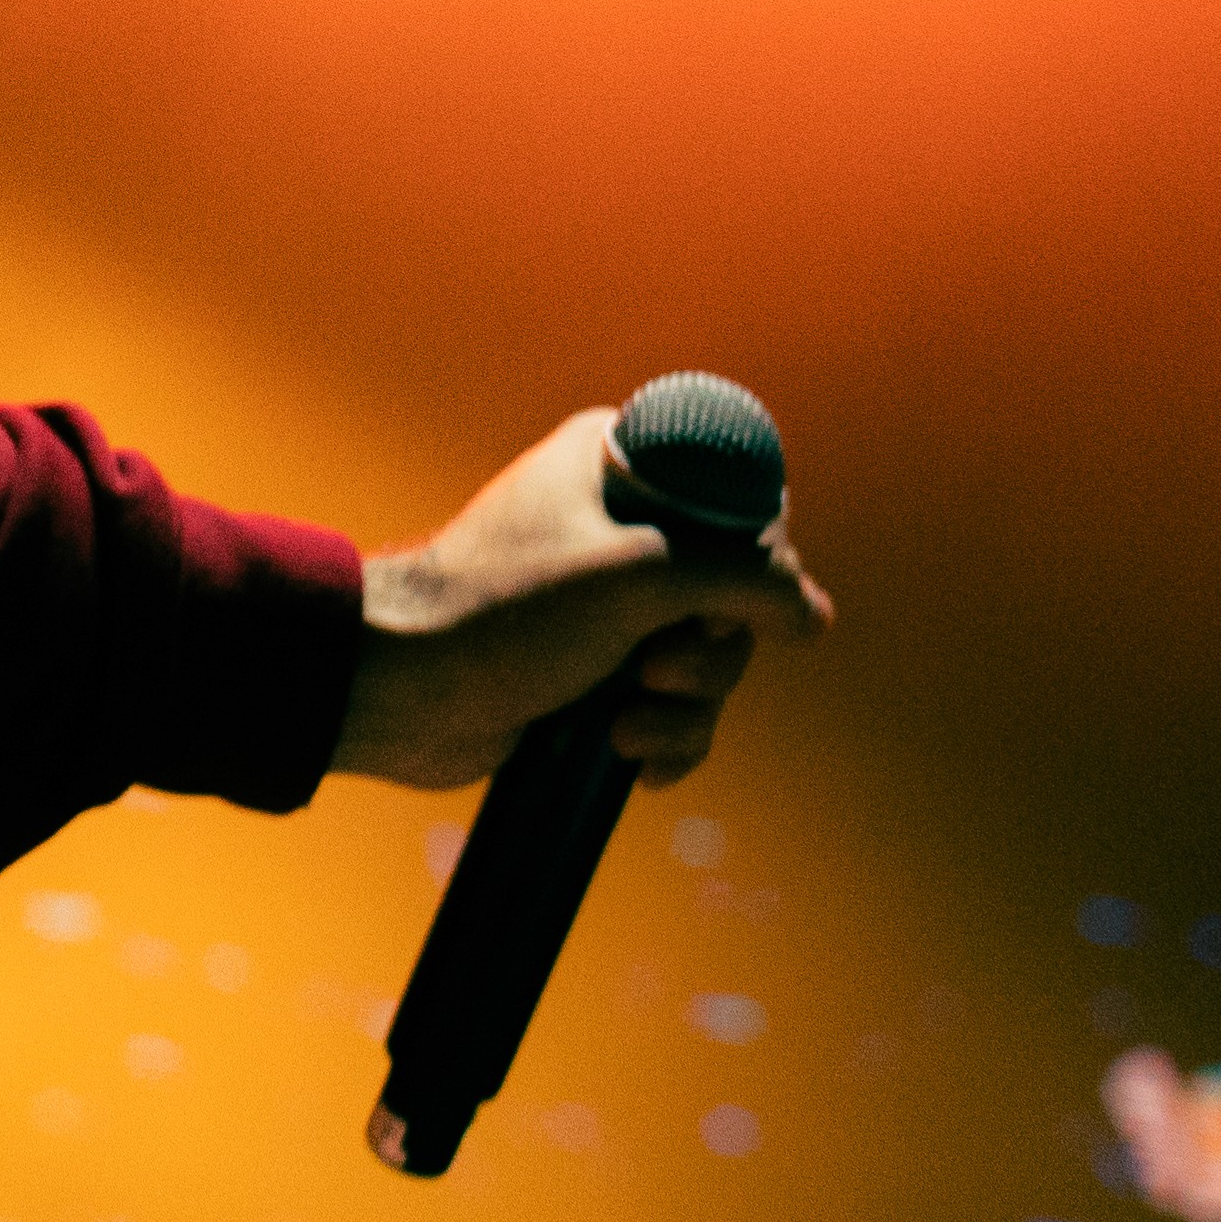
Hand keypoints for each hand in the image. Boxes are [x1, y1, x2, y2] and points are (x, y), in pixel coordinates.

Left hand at [329, 406, 835, 793]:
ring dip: (685, 705)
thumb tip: (816, 617)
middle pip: (737, 592)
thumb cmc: (504, 611)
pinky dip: (665, 738)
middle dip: (711, 650)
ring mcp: (610, 602)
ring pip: (713, 657)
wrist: (403, 692)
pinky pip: (675, 706)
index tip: (713, 599)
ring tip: (625, 721)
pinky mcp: (598, 670)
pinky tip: (629, 759)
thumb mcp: (640, 578)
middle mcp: (619, 523)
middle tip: (653, 666)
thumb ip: (743, 582)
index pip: (741, 498)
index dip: (750, 561)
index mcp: (618, 462)